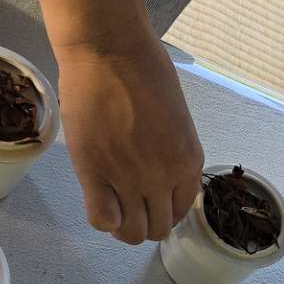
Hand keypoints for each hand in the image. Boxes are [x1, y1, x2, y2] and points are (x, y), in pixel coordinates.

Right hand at [54, 38, 203, 243]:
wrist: (110, 51)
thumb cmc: (145, 71)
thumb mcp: (177, 119)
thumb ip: (173, 152)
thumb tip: (162, 172)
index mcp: (188, 163)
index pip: (182, 209)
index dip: (166, 211)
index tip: (153, 203)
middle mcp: (163, 178)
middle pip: (158, 228)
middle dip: (146, 224)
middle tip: (132, 209)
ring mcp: (130, 178)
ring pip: (132, 231)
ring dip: (124, 228)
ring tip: (115, 210)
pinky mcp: (95, 172)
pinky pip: (102, 219)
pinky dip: (103, 221)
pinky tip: (101, 203)